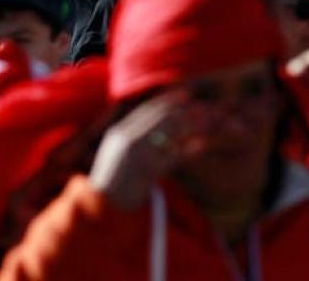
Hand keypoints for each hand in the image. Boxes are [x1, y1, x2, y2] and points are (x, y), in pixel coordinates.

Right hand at [88, 90, 211, 209]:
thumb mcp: (116, 158)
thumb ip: (133, 141)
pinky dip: (191, 149)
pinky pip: (174, 156)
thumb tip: (156, 130)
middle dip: (187, 110)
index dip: (169, 100)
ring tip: (210, 124)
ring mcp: (136, 154)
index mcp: (118, 134)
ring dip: (194, 125)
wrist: (97, 213)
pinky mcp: (146, 171)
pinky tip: (203, 146)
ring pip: (171, 130)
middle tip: (207, 109)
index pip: (147, 109)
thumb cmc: (111, 188)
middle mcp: (127, 139)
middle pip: (163, 116)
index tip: (187, 95)